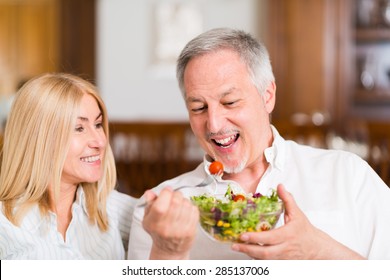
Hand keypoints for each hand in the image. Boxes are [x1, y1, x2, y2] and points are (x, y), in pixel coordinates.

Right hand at [142, 187, 198, 259]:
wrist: (169, 249)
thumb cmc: (158, 231)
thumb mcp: (148, 218)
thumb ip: (148, 204)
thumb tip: (149, 193)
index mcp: (154, 223)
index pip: (160, 205)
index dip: (165, 193)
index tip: (167, 191)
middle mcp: (166, 228)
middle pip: (176, 201)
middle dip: (176, 194)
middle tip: (174, 197)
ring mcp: (180, 230)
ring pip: (186, 204)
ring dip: (184, 201)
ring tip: (179, 206)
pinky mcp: (191, 231)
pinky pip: (194, 210)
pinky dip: (190, 207)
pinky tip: (185, 212)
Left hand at [231, 184, 363, 258]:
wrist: (317, 248)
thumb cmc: (305, 231)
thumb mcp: (297, 213)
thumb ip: (287, 200)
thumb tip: (280, 186)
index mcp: (288, 235)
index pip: (270, 238)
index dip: (255, 238)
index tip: (243, 235)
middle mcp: (285, 248)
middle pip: (265, 253)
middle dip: (248, 249)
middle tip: (235, 244)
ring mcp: (283, 258)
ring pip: (265, 260)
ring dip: (250, 255)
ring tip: (238, 248)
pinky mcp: (282, 263)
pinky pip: (268, 264)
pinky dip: (257, 260)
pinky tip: (249, 254)